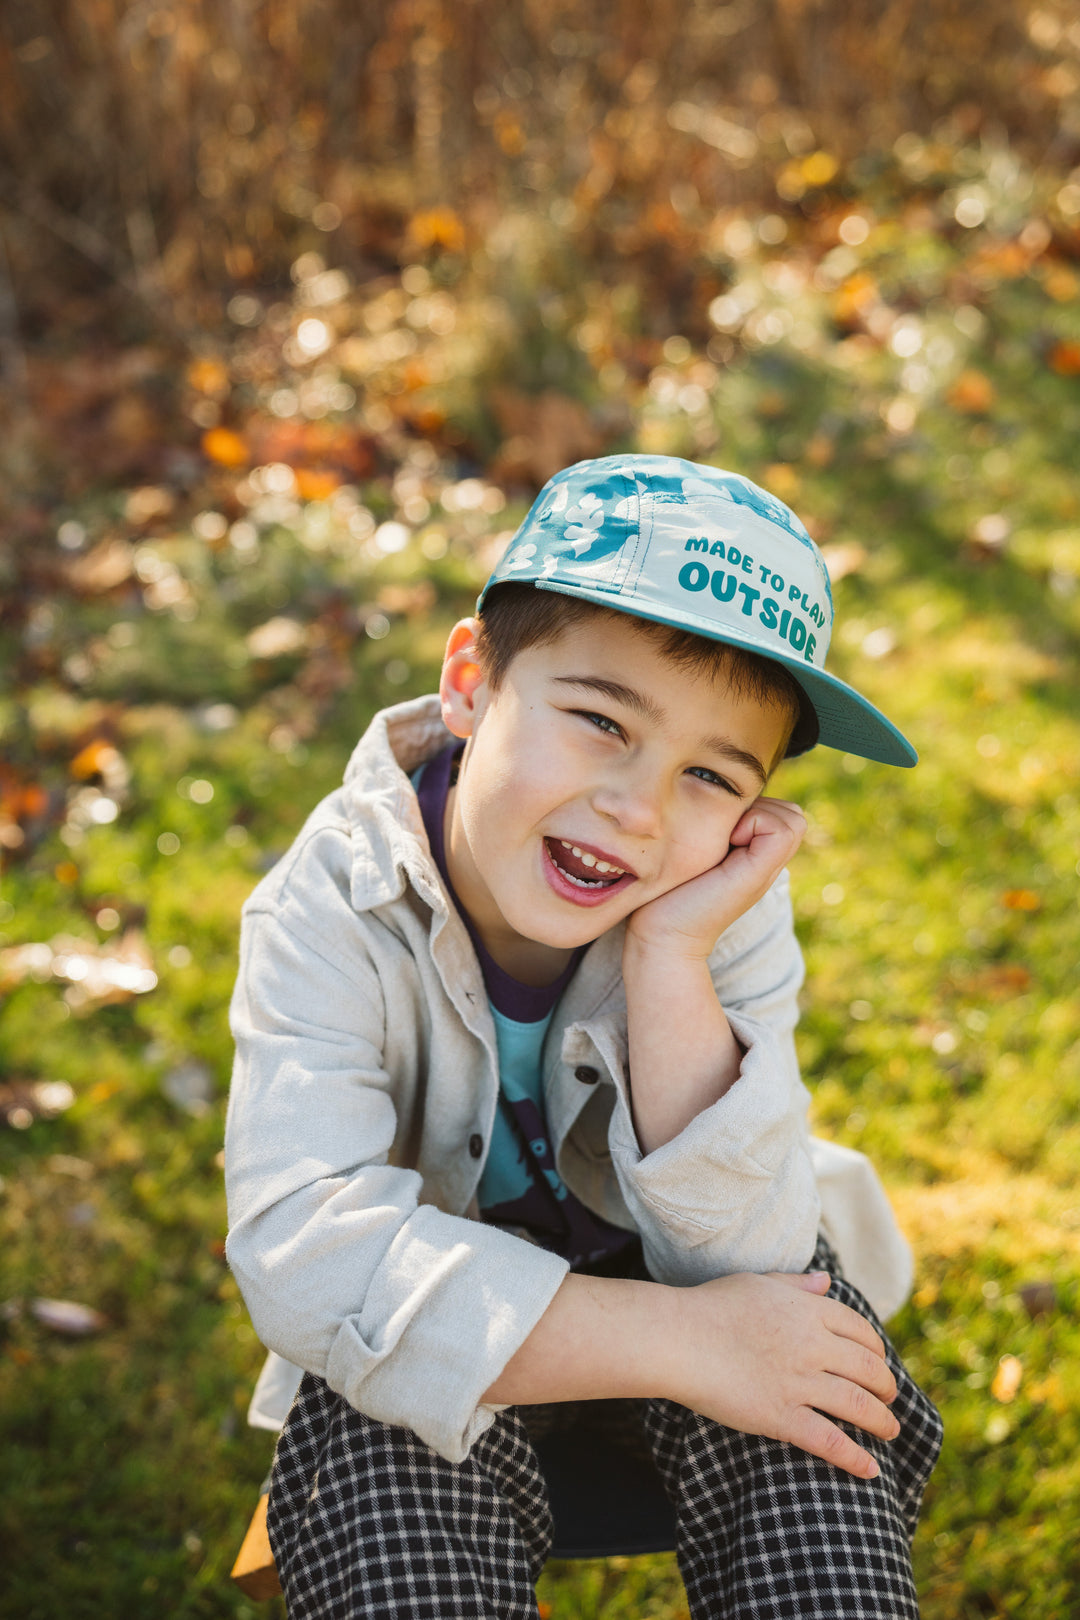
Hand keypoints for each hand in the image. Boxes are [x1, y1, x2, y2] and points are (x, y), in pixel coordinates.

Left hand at [625, 796, 805, 958]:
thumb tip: (718, 793)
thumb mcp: (692, 850)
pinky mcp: (759, 873)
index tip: (718, 830)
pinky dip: (753, 824)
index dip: (753, 807)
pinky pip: (781, 827)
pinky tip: (726, 845)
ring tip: (724, 840)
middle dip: (758, 809)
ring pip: (791, 816)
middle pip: (790, 812)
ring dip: (755, 815)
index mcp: (753, 856)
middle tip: (722, 834)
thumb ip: (713, 828)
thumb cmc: (664, 895)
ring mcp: (766, 869)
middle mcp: (765, 863)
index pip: (780, 810)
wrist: (662, 937)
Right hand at [669, 1270, 898, 1478]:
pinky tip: (871, 1469)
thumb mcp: (758, 1283)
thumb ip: (796, 1284)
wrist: (678, 1337)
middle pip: (868, 1368)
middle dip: (886, 1387)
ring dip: (881, 1422)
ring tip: (890, 1431)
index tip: (879, 1362)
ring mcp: (798, 1382)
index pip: (859, 1331)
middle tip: (890, 1399)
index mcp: (807, 1311)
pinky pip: (830, 1441)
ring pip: (858, 1405)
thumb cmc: (711, 1307)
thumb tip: (826, 1280)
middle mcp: (811, 1345)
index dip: (876, 1349)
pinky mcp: (781, 1417)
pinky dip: (855, 1458)